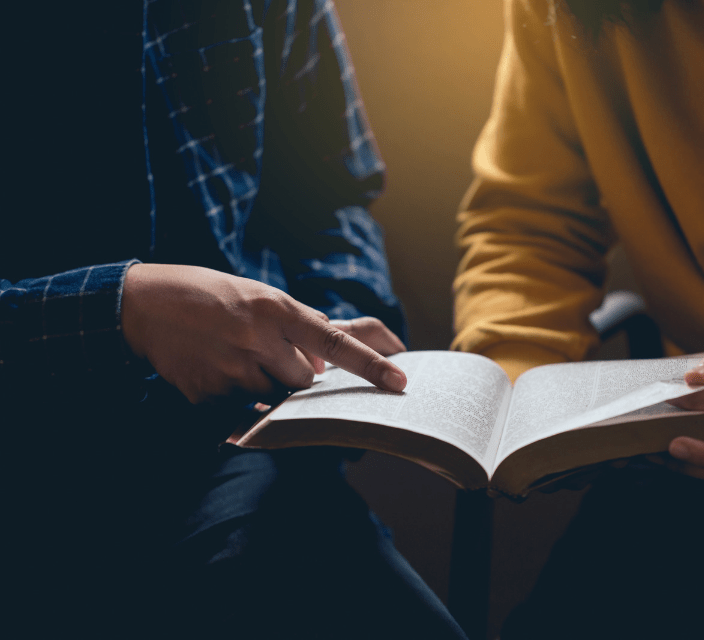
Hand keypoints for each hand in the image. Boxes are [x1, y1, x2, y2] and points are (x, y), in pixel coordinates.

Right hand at [121, 264, 406, 403]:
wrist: (142, 305)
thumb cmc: (210, 295)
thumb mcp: (259, 296)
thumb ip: (296, 327)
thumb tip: (326, 363)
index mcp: (276, 308)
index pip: (337, 342)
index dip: (371, 365)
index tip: (400, 382)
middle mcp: (259, 339)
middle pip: (306, 381)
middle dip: (295, 373)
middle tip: (264, 350)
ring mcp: (233, 370)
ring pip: (276, 396)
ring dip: (265, 383)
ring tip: (232, 354)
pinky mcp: (209, 395)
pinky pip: (242, 409)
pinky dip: (236, 394)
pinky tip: (214, 367)